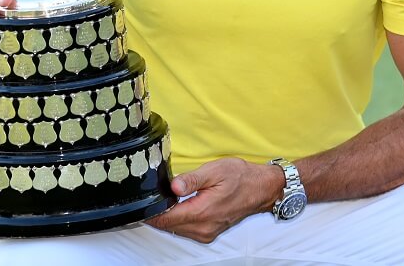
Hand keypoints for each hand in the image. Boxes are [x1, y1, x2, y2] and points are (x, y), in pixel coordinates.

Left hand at [147, 158, 284, 242]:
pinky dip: (178, 220)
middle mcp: (203, 228)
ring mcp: (206, 233)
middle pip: (168, 226)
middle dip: (157, 213)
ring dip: (168, 217)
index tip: (142, 202)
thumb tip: (173, 186)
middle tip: (150, 196)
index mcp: (202, 212)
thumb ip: (192, 180)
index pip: (166, 218)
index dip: (151, 211)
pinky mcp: (209, 233)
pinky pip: (186, 230)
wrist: (261, 189)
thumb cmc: (241, 177)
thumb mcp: (215, 171)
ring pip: (176, 229)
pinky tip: (178, 206)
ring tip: (163, 200)